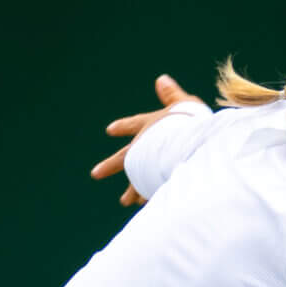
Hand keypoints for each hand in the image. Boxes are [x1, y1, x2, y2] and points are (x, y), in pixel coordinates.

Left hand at [88, 74, 200, 205]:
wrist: (189, 143)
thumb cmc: (190, 122)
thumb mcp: (184, 105)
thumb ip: (172, 95)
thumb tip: (161, 79)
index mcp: (149, 126)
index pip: (133, 124)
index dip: (123, 127)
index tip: (109, 131)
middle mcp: (142, 147)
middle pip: (122, 158)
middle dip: (110, 166)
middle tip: (95, 174)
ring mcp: (146, 167)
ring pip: (135, 181)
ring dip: (131, 191)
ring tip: (125, 202)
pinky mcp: (153, 183)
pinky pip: (149, 192)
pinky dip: (149, 197)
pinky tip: (145, 207)